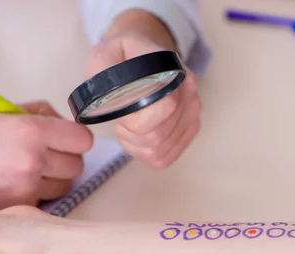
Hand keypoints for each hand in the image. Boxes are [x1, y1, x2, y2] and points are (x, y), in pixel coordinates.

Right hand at [0, 101, 92, 215]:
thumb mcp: (0, 113)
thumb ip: (38, 114)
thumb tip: (65, 121)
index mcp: (31, 130)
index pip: (83, 139)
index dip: (75, 139)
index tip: (66, 140)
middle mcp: (32, 160)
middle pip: (77, 165)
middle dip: (65, 159)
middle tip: (46, 156)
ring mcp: (27, 188)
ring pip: (64, 186)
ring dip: (53, 180)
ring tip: (26, 171)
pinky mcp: (19, 208)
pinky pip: (44, 200)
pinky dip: (36, 194)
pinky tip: (14, 186)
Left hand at [85, 11, 200, 168]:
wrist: (141, 57)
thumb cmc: (120, 60)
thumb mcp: (103, 55)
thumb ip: (103, 69)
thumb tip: (113, 96)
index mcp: (173, 73)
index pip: (162, 109)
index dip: (132, 120)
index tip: (119, 112)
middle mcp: (189, 94)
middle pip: (157, 137)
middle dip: (130, 134)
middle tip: (121, 119)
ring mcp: (192, 114)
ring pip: (159, 151)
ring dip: (134, 144)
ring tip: (128, 125)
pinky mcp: (188, 131)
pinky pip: (163, 158)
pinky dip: (144, 152)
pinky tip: (137, 136)